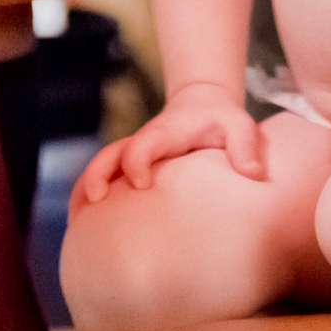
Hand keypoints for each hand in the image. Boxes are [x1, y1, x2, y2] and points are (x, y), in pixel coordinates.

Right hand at [76, 81, 265, 202]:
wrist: (202, 105)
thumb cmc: (222, 120)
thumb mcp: (240, 125)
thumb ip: (246, 146)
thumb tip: (252, 175)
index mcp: (167, 132)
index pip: (145, 143)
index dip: (138, 161)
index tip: (141, 184)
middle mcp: (144, 142)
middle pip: (111, 154)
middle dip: (98, 175)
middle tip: (95, 201)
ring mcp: (133, 155)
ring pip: (101, 168)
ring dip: (86, 189)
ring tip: (77, 220)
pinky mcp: (129, 167)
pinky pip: (104, 178)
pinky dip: (86, 197)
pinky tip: (81, 225)